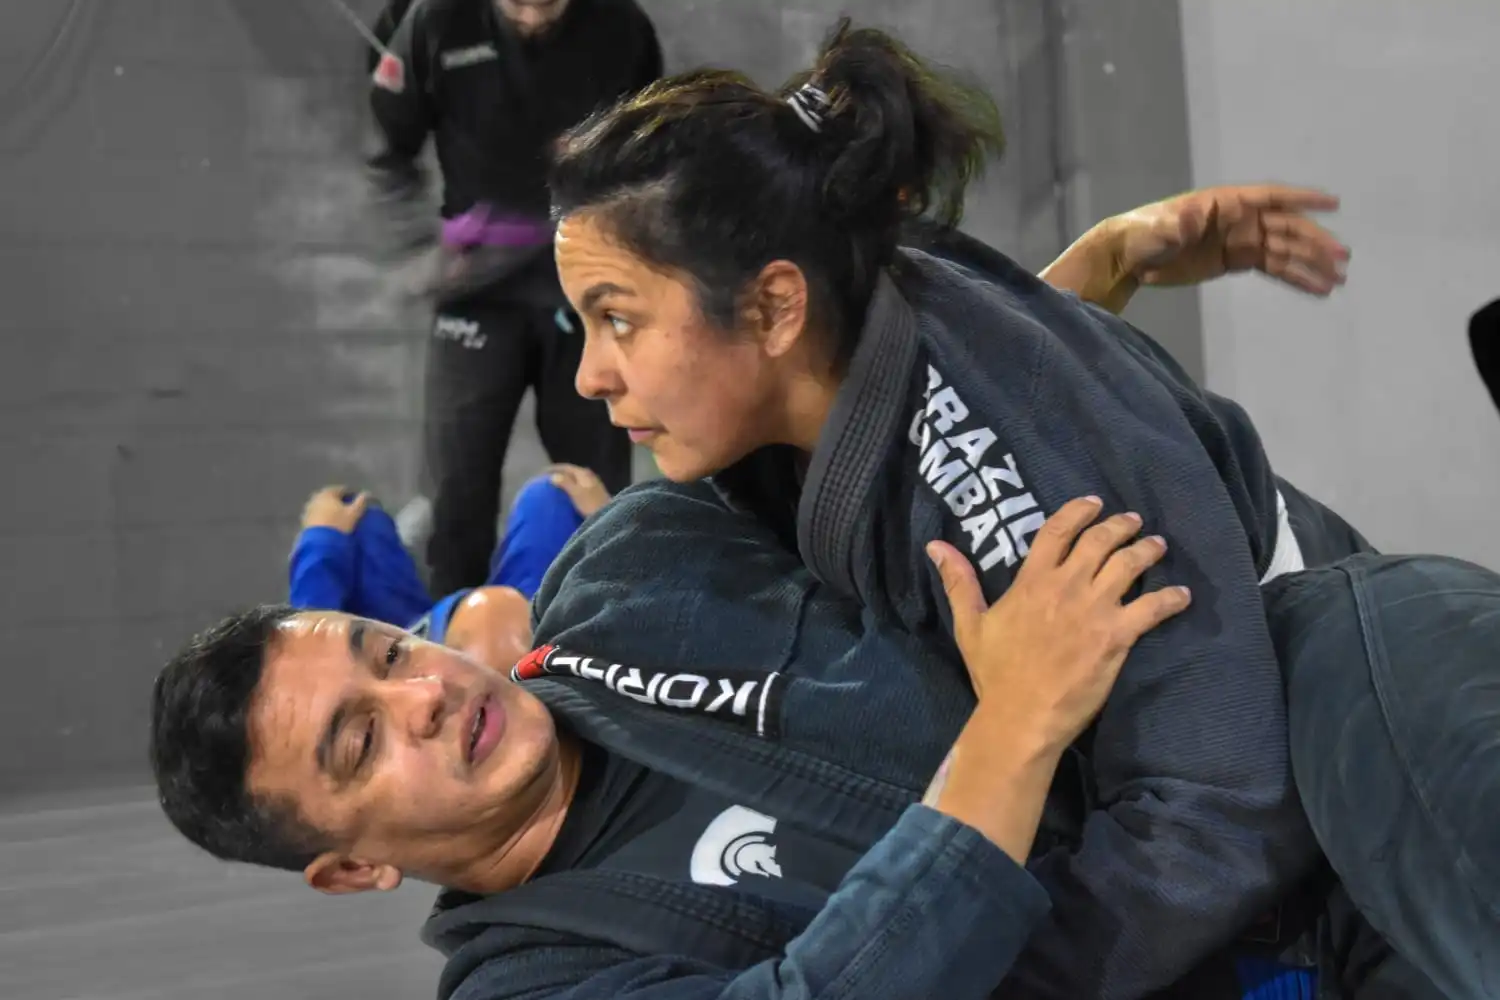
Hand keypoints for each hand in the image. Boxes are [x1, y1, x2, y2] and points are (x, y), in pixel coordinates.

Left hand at [301, 486, 370, 533]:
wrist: (319, 544)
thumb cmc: (339, 525)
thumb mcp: (354, 514)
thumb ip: (361, 502)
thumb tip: (367, 494)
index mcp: (328, 493)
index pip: (342, 490)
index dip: (351, 495)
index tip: (358, 502)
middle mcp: (315, 498)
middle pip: (330, 498)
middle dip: (338, 502)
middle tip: (348, 510)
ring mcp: (308, 510)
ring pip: (322, 507)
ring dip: (329, 510)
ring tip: (339, 519)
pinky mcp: (304, 521)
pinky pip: (316, 516)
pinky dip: (323, 518)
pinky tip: (329, 525)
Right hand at [548, 464, 611, 516]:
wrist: (608, 517)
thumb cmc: (591, 504)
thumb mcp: (576, 493)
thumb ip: (565, 483)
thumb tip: (553, 476)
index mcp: (584, 473)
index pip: (566, 467)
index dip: (553, 469)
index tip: (541, 473)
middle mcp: (589, 476)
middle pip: (571, 473)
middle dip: (559, 475)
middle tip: (546, 480)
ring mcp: (592, 485)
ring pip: (575, 481)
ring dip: (565, 483)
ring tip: (554, 488)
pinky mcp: (594, 495)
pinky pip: (578, 488)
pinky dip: (570, 490)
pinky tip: (566, 497)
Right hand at [927, 496, 1190, 752]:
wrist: (1022, 715)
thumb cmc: (995, 673)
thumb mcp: (970, 624)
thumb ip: (959, 581)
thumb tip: (936, 546)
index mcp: (1032, 580)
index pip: (1057, 530)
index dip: (1078, 511)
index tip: (1094, 502)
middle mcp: (1066, 586)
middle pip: (1100, 541)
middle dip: (1121, 526)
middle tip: (1133, 522)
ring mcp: (1095, 609)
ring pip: (1129, 565)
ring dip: (1148, 550)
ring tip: (1158, 545)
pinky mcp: (1118, 636)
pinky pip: (1152, 608)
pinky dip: (1170, 598)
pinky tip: (1182, 595)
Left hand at [1110, 184, 1349, 295]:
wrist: (1129, 257)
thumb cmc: (1142, 234)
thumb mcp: (1157, 229)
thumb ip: (1177, 224)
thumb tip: (1192, 214)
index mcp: (1226, 204)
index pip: (1271, 198)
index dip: (1301, 199)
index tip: (1333, 204)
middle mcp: (1240, 219)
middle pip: (1286, 228)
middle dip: (1315, 242)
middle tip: (1342, 259)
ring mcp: (1240, 240)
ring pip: (1284, 251)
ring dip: (1311, 264)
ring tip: (1338, 280)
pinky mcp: (1236, 261)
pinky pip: (1272, 268)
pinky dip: (1294, 278)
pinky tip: (1316, 289)